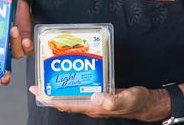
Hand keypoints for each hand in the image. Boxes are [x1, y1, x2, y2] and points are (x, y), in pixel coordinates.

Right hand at [0, 0, 33, 86]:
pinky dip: (26, 45)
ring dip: (14, 46)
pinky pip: (28, 48)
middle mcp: (0, 53)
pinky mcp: (25, 39)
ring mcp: (13, 47)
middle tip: (3, 73)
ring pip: (16, 56)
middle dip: (2, 76)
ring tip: (11, 30)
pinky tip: (23, 38)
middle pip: (2, 72)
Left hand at [28, 86, 170, 121]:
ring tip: (49, 77)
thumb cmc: (137, 102)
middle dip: (50, 95)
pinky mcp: (99, 94)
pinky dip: (73, 83)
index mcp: (94, 107)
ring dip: (59, 89)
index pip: (67, 105)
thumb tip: (97, 97)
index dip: (51, 100)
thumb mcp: (126, 99)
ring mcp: (94, 100)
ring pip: (71, 96)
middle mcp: (91, 105)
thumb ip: (112, 100)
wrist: (146, 102)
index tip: (37, 92)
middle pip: (64, 102)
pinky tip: (71, 75)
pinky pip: (81, 90)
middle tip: (37, 84)